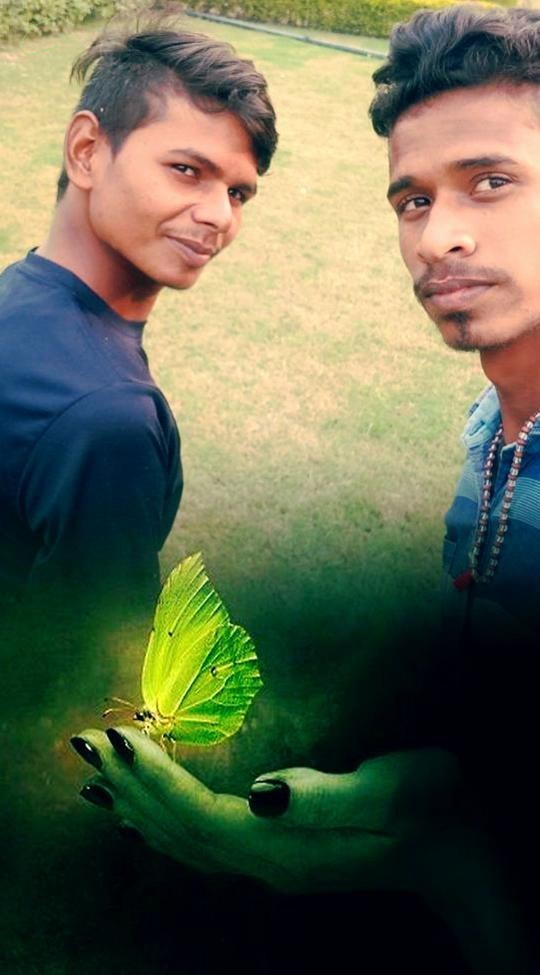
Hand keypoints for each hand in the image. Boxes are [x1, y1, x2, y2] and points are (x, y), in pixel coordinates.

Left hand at [70, 729, 458, 893]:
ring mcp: (270, 864)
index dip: (153, 776)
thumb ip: (326, 795)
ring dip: (136, 807)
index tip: (115, 736)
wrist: (461, 855)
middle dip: (129, 786)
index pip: (198, 812)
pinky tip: (144, 819)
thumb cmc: (434, 809)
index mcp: (286, 845)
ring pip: (183, 841)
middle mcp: (267, 861)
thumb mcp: (393, 792)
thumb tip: (263, 790)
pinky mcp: (278, 855)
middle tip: (84, 743)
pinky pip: (200, 843)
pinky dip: (162, 825)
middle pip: (178, 828)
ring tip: (94, 779)